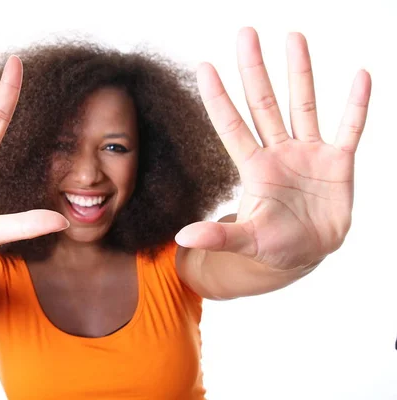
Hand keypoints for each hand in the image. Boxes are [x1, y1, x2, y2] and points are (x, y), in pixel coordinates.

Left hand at [175, 27, 370, 269]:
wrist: (306, 252)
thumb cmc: (272, 244)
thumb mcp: (246, 241)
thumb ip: (218, 236)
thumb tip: (182, 237)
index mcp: (254, 168)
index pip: (232, 126)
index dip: (218, 98)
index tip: (203, 67)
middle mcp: (279, 152)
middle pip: (264, 104)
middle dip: (254, 70)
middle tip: (245, 33)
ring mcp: (309, 153)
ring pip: (303, 105)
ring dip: (300, 72)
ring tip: (293, 37)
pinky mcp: (338, 162)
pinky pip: (349, 129)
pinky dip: (356, 106)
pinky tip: (360, 76)